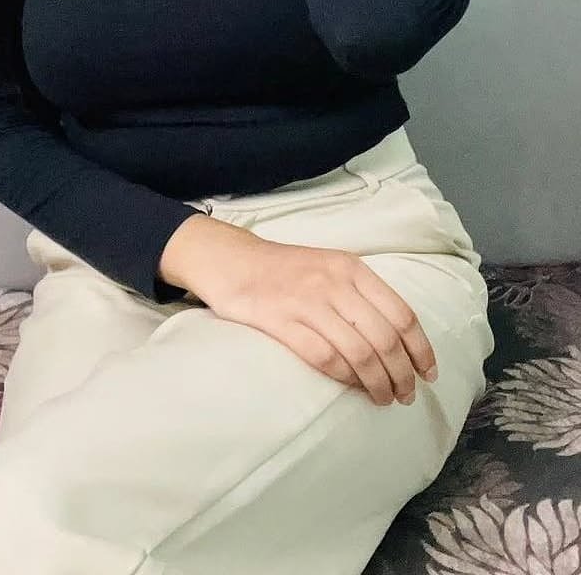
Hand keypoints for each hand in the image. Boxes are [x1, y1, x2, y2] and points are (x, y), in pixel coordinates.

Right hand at [201, 237, 438, 406]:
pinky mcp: (282, 322)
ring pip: (360, 353)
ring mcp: (308, 303)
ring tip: (384, 399)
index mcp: (352, 268)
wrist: (232, 261)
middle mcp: (335, 283)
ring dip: (379, 384)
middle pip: (385, 338)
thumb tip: (397, 338)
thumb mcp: (330, 266)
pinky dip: (345, 379)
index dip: (421, 349)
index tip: (429, 373)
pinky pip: (325, 358)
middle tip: (406, 395)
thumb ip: (360, 293)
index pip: (401, 314)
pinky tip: (352, 388)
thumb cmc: (285, 269)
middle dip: (403, 374)